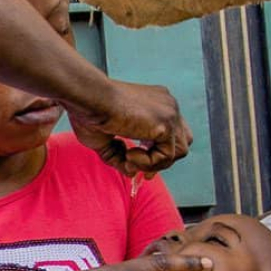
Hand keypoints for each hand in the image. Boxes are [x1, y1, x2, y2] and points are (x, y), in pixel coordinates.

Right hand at [66, 80, 192, 175]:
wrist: (88, 97)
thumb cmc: (89, 111)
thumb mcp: (104, 140)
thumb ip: (118, 155)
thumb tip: (130, 172)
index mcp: (155, 103)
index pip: (171, 132)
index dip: (158, 151)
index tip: (139, 162)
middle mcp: (166, 105)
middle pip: (182, 141)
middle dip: (162, 160)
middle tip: (143, 172)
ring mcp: (169, 112)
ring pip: (178, 151)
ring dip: (153, 163)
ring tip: (128, 157)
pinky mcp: (166, 124)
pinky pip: (167, 156)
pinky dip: (148, 163)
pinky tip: (129, 153)